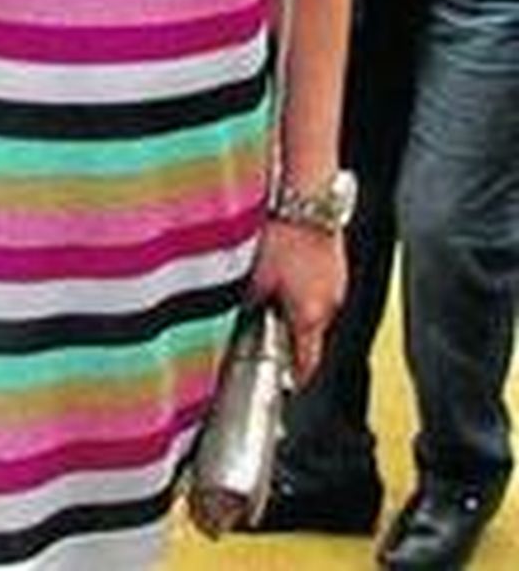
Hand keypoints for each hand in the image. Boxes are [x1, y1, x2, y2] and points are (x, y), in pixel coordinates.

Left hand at [249, 221, 346, 386]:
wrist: (306, 197)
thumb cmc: (282, 234)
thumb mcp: (254, 276)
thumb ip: (251, 304)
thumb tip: (242, 315)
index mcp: (310, 316)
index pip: (306, 362)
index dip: (294, 375)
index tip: (286, 381)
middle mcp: (330, 303)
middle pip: (311, 333)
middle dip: (291, 333)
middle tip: (269, 329)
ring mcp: (337, 280)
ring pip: (315, 305)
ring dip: (297, 304)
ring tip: (274, 291)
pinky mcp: (337, 259)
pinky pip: (320, 282)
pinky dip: (304, 282)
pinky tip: (288, 266)